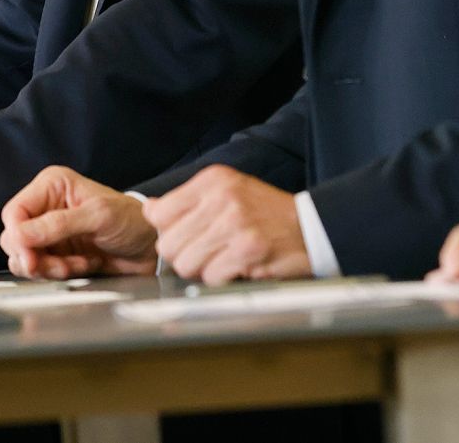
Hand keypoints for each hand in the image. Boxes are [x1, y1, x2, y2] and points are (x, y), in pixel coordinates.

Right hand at [0, 166, 158, 278]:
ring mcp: (50, 233)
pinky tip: (84, 265)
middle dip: (35, 258)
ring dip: (48, 268)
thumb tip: (19, 235)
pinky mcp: (57, 254)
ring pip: (24, 258)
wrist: (151, 247)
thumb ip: (58, 225)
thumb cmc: (131, 219)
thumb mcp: (98, 216)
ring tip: (77, 265)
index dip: (18, 238)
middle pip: (14, 239)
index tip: (31, 258)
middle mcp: (46, 207)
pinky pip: (41, 271)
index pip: (14, 213)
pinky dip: (59, 274)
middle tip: (61, 266)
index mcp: (52, 186)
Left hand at [146, 166, 309, 284]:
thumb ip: (186, 202)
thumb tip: (148, 209)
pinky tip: (239, 266)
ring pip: (187, 264)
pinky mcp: (246, 249)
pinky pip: (212, 277)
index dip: (169, 233)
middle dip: (185, 257)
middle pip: (169, 244)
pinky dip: (223, 279)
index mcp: (212, 180)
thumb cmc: (265, 213)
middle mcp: (221, 197)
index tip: (187, 236)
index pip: (160, 214)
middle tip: (208, 253)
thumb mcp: (226, 192)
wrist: (310, 226)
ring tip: (225, 258)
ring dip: (204, 270)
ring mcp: (234, 223)